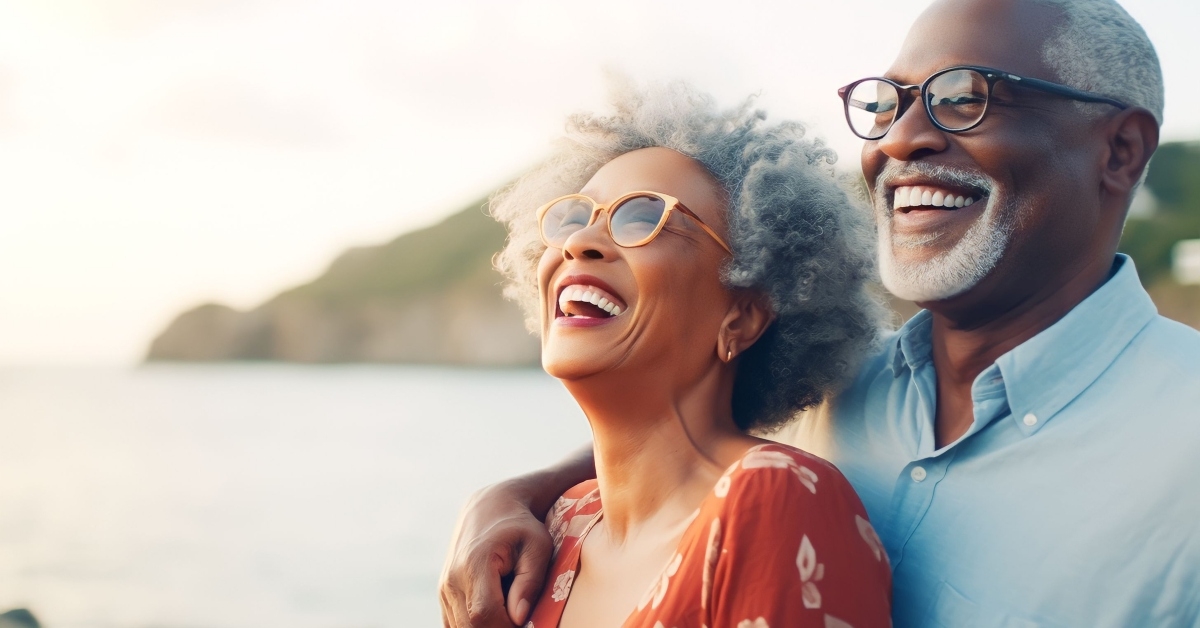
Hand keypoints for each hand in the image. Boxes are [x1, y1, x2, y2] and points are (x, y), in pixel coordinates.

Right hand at [440, 481, 552, 626]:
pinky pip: (455, 624)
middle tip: (521, 619)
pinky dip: (474, 626)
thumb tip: (519, 618)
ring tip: (508, 613)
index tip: (526, 623)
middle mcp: (452, 578)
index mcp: (475, 563)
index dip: (506, 627)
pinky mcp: (443, 595)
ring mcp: (443, 588)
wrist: (490, 509)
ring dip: (486, 627)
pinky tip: (495, 614)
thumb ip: (530, 581)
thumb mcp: (537, 546)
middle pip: (470, 626)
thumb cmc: (520, 527)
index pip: (484, 614)